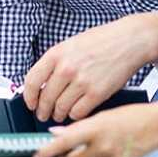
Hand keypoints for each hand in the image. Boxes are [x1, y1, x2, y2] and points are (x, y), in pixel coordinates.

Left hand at [23, 14, 157, 122]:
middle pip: (46, 99)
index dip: (28, 97)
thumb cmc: (101, 41)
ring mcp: (82, 82)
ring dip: (58, 114)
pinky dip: (75, 115)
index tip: (30, 103)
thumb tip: (41, 84)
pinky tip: (75, 112)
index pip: (32, 81)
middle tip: (43, 114)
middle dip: (43, 110)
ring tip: (59, 114)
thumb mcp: (70, 44)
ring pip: (61, 109)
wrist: (128, 41)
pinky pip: (78, 113)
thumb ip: (54, 63)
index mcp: (56, 54)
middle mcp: (66, 68)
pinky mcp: (97, 93)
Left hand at [31, 97, 157, 156]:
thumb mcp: (104, 115)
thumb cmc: (134, 115)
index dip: (46, 150)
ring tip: (94, 147)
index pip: (64, 142)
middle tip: (65, 148)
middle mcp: (103, 147)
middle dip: (64, 156)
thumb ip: (80, 127)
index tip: (35, 155)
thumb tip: (56, 133)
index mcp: (96, 129)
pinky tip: (105, 154)